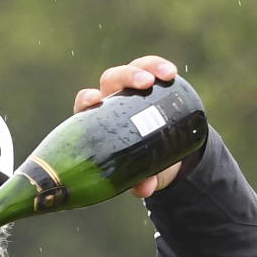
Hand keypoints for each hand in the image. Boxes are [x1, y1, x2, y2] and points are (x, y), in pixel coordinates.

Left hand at [73, 56, 182, 197]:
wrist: (161, 151)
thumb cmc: (138, 163)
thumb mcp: (140, 172)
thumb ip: (140, 179)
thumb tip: (144, 189)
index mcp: (97, 119)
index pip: (85, 103)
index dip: (87, 99)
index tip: (95, 101)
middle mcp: (110, 99)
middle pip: (111, 79)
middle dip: (126, 77)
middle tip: (145, 85)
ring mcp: (129, 88)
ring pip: (132, 68)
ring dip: (146, 69)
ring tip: (163, 78)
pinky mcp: (149, 80)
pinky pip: (151, 67)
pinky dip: (160, 67)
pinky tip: (171, 74)